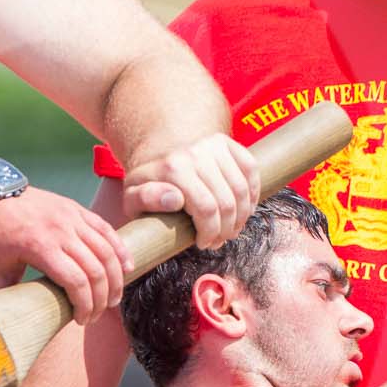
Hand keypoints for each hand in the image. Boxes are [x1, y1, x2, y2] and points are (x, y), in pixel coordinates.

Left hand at [0, 188, 126, 321]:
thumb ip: (5, 299)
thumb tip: (11, 327)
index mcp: (39, 246)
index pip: (76, 282)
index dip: (85, 306)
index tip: (81, 320)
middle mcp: (60, 230)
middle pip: (96, 269)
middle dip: (102, 298)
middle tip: (97, 315)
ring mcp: (70, 216)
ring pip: (106, 249)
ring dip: (116, 277)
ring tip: (114, 298)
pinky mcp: (75, 208)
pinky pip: (106, 228)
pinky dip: (119, 249)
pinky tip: (127, 266)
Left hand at [119, 134, 259, 248]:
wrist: (154, 147)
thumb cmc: (145, 180)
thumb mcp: (133, 195)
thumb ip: (146, 200)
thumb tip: (175, 199)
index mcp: (174, 168)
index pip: (207, 209)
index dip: (210, 233)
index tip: (202, 244)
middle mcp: (196, 153)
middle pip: (227, 202)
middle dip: (226, 230)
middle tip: (218, 241)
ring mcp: (213, 145)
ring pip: (242, 189)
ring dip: (242, 216)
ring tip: (231, 230)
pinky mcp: (226, 142)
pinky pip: (251, 169)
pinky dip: (253, 193)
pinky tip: (245, 209)